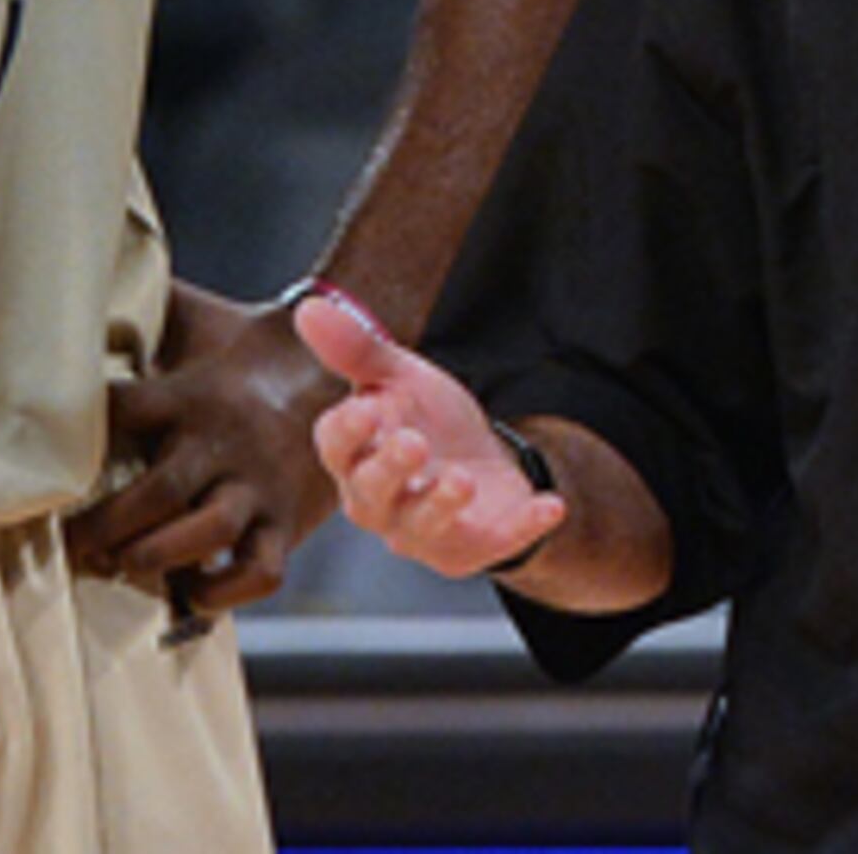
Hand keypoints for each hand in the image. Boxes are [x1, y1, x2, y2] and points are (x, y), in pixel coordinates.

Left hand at [63, 279, 341, 615]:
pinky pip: (261, 571)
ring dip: (156, 556)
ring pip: (208, 532)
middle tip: (70, 547)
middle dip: (106, 527)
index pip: (123, 409)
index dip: (80, 432)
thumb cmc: (243, 348)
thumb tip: (86, 275)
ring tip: (122, 565)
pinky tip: (190, 592)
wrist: (335, 368)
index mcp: (190, 394)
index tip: (40, 460)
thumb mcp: (195, 318)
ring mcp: (258, 485)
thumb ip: (144, 306)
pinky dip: (224, 594)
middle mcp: (221, 441)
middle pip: (160, 489)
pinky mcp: (288, 522)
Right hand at [301, 289, 566, 579]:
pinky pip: (495, 543)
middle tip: (413, 443)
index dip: (348, 432)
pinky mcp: (471, 549)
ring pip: (422, 528)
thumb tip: (308, 308)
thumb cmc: (427, 421)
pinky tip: (549, 505)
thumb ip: (357, 350)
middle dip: (391, 469)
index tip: (366, 408)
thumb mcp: (399, 376)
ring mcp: (424, 532)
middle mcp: (379, 502)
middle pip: (371, 494)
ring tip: (462, 480)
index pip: (336, 448)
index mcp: (355, 457)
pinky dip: (522, 526)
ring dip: (441, 505)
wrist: (483, 462)